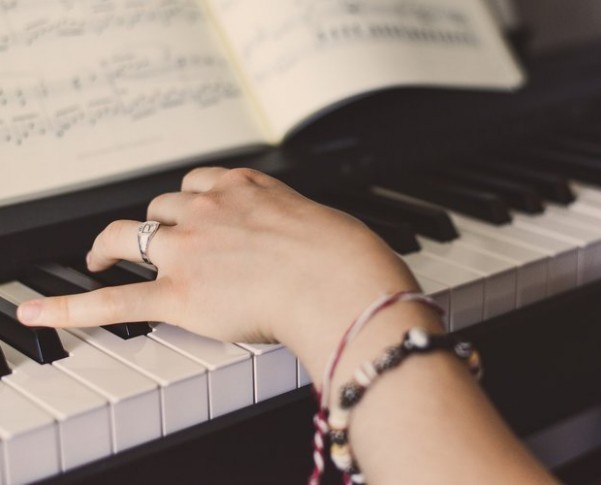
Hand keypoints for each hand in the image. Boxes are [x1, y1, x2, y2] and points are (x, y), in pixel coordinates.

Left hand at [17, 168, 418, 353]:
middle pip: (163, 206)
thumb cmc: (344, 255)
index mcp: (246, 189)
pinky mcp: (180, 293)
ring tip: (100, 257)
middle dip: (153, 220)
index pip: (201, 181)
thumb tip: (315, 243)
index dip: (189, 197)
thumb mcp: (325, 222)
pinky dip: (73, 308)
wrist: (340, 280)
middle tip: (144, 236)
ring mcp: (190, 249)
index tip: (187, 207)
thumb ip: (301, 229)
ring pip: (132, 234)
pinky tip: (44, 313)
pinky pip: (116, 299)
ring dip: (114, 244)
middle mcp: (211, 209)